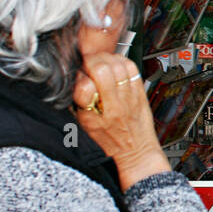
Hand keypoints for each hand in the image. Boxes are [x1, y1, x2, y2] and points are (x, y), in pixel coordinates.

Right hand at [72, 53, 170, 189]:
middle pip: (101, 69)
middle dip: (91, 61)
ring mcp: (128, 97)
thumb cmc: (109, 143)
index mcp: (93, 116)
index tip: (78, 76)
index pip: (84, 86)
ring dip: (106, 59)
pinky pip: (131, 67)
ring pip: (117, 64)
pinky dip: (121, 60)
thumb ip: (76, 104)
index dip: (78, 76)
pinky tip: (115, 65)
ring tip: (100, 63)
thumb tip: (72, 80)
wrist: (135, 152)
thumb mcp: (83, 128)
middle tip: (88, 65)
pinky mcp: (140, 92)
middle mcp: (112, 105)